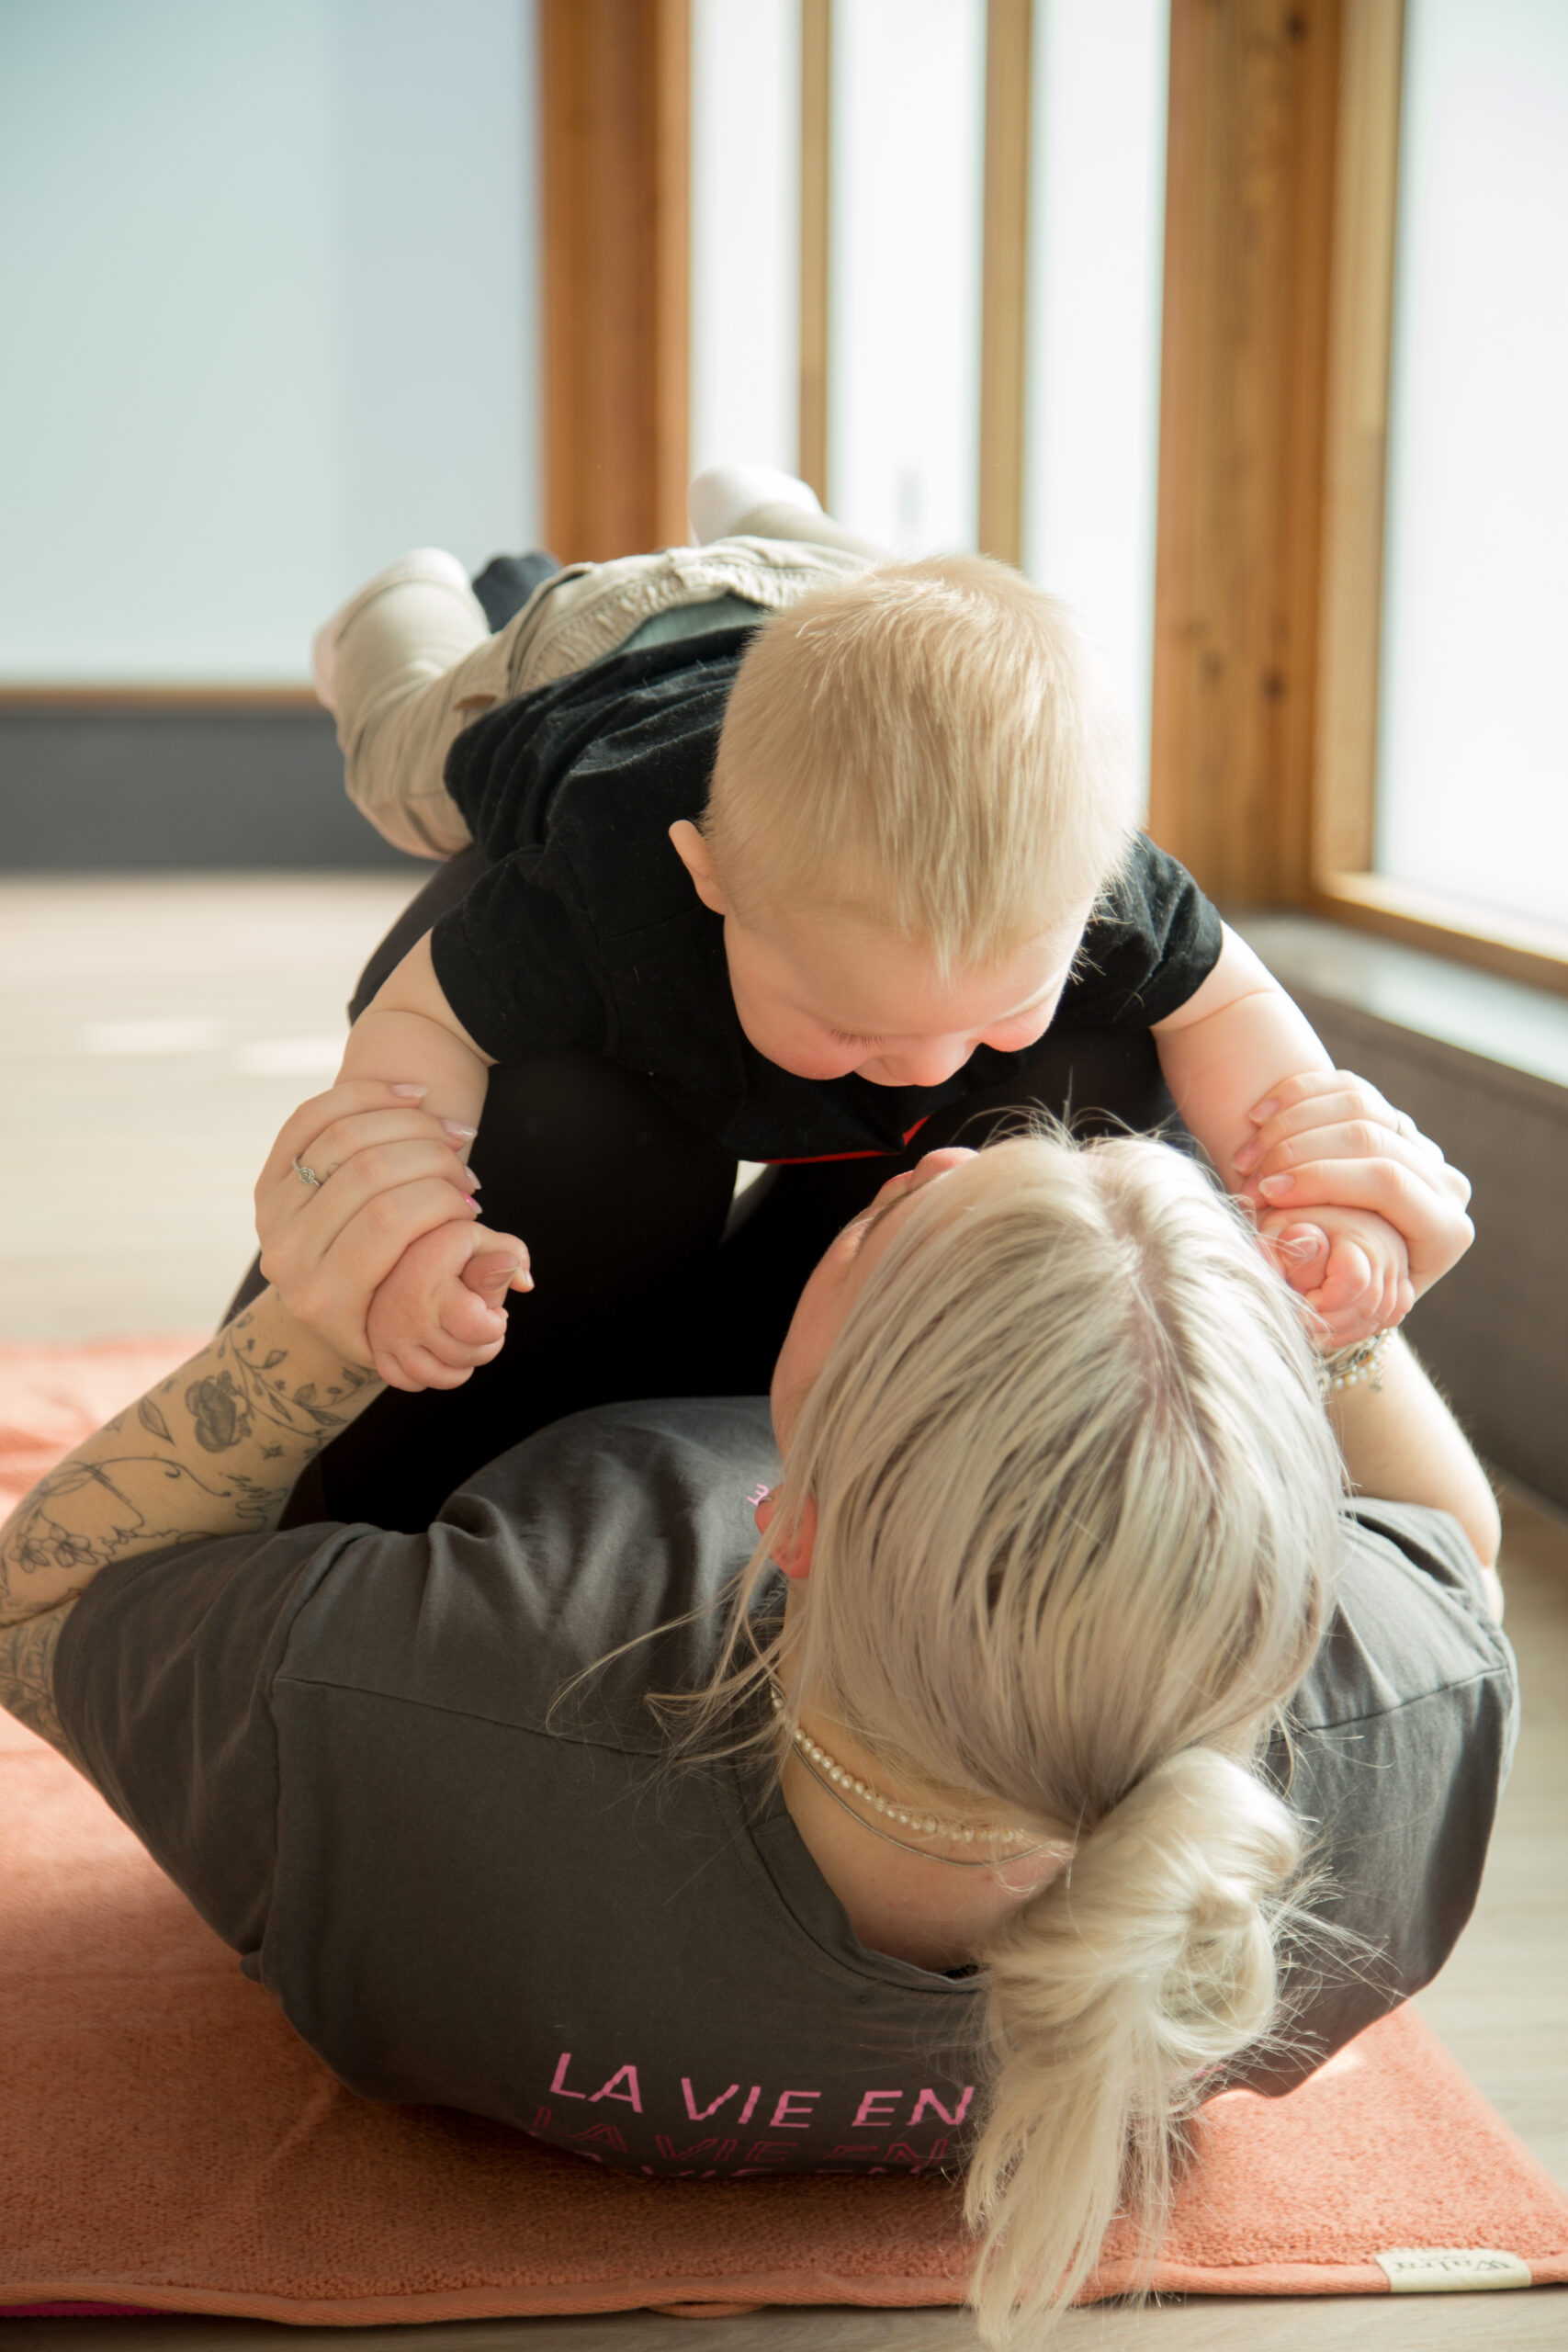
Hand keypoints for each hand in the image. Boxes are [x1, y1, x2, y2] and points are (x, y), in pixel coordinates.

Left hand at [255, 1080, 490, 1365]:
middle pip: (367, 1172)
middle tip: (464, 1164)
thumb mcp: (427, 1317)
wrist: (323, 1312)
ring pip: (344, 1136)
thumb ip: (470, 1286)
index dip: (439, 1197)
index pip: (388, 1221)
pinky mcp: (268, 1179)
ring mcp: (271, 1214)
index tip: (471, 1199)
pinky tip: (413, 1097)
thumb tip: (521, 1271)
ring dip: (409, 1122)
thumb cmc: (393, 1312)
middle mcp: (287, 1255)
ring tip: (448, 1132)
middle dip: (430, 1156)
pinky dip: (368, 1095)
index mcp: (326, 1299)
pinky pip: (314, 1116)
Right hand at [366, 1220, 532, 1390]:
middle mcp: (408, 1310)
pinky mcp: (378, 1347)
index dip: (495, 1325)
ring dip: (461, 1365)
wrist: (387, 1252)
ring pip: (436, 1376)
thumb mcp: (475, 1238)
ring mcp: (389, 1332)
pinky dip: (428, 1377)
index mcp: (432, 1279)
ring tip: (465, 1341)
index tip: (494, 1312)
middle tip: (482, 1325)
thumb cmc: (441, 1248)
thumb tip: (526, 1285)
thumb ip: (511, 1251)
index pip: (474, 1326)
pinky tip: (438, 1353)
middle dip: (486, 1345)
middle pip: (462, 1356)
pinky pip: (408, 1382)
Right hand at [1235, 1071, 1473, 1334]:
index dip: (1322, 1179)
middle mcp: (1443, 1182)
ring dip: (1288, 1125)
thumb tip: (1302, 1239)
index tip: (1269, 1193)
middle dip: (1297, 1153)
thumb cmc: (1338, 1298)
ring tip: (1245, 1157)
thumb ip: (1328, 1272)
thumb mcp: (1339, 1300)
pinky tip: (1258, 1117)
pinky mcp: (1392, 1119)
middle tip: (1249, 1177)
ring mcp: (1420, 1145)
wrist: (1353, 1277)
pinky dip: (1295, 1096)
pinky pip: (1347, 1087)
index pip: (1387, 1182)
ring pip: (1358, 1105)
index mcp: (1446, 1231)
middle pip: (1370, 1137)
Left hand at [1260, 1205, 1410, 1342]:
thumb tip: (1294, 1249)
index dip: (1323, 1302)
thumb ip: (1279, 1244)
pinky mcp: (1402, 1281)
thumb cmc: (1286, 1229)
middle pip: (1370, 1304)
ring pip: (1383, 1315)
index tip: (1298, 1305)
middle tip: (1302, 1323)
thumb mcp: (1275, 1229)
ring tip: (1314, 1329)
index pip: (1354, 1280)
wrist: (1311, 1223)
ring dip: (1345, 1331)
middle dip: (1331, 1322)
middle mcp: (1387, 1248)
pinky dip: (1365, 1328)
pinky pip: (1393, 1315)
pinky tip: (1336, 1327)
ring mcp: (1398, 1266)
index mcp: (1357, 1231)